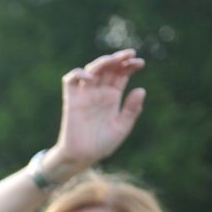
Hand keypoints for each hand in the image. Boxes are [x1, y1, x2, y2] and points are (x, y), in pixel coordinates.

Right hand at [52, 50, 146, 169]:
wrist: (82, 157)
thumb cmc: (102, 144)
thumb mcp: (122, 127)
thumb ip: (131, 110)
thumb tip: (141, 89)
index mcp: (112, 96)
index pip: (121, 74)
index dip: (130, 65)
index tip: (141, 63)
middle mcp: (99, 92)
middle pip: (108, 68)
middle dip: (119, 58)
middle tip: (130, 54)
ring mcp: (84, 95)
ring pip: (91, 69)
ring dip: (102, 62)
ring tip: (114, 60)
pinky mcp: (71, 101)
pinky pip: (70, 81)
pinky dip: (78, 74)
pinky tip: (90, 78)